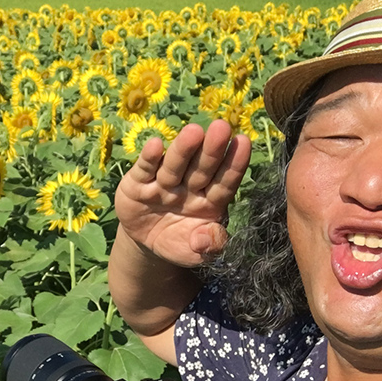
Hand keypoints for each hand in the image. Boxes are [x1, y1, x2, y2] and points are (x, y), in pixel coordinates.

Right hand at [115, 119, 251, 266]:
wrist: (146, 244)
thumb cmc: (180, 242)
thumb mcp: (196, 253)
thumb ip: (209, 246)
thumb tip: (206, 239)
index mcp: (210, 202)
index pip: (225, 182)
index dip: (234, 165)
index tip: (244, 143)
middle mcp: (189, 188)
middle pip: (202, 169)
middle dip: (212, 150)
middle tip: (222, 127)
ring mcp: (163, 184)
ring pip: (174, 166)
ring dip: (183, 149)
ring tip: (193, 131)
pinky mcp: (137, 184)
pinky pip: (144, 171)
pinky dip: (148, 159)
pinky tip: (155, 145)